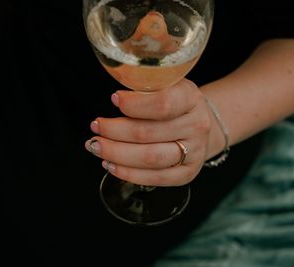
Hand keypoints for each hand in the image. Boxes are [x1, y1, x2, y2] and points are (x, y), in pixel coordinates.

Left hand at [85, 78, 213, 185]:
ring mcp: (194, 152)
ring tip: (96, 146)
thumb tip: (116, 98)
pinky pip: (156, 178)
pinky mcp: (187, 173)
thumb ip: (144, 87)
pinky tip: (111, 165)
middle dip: (114, 131)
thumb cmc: (175, 102)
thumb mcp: (166, 84)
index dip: (134, 104)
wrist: (198, 124)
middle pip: (148, 133)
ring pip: (150, 158)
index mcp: (191, 99)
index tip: (114, 99)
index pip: (162, 104)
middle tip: (95, 126)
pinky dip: (129, 173)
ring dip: (116, 153)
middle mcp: (197, 126)